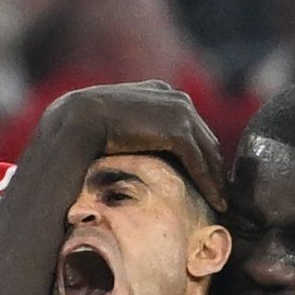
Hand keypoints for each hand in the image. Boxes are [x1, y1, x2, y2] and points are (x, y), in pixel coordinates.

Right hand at [44, 80, 225, 209]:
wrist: (75, 121)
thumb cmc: (81, 129)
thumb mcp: (111, 126)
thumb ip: (129, 132)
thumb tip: (127, 153)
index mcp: (157, 92)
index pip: (186, 124)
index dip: (196, 151)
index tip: (200, 176)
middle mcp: (173, 96)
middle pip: (202, 137)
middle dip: (211, 165)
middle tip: (216, 192)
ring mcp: (178, 109)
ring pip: (207, 149)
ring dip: (215, 177)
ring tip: (219, 201)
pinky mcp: (178, 128)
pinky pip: (200, 161)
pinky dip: (209, 183)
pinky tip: (215, 201)